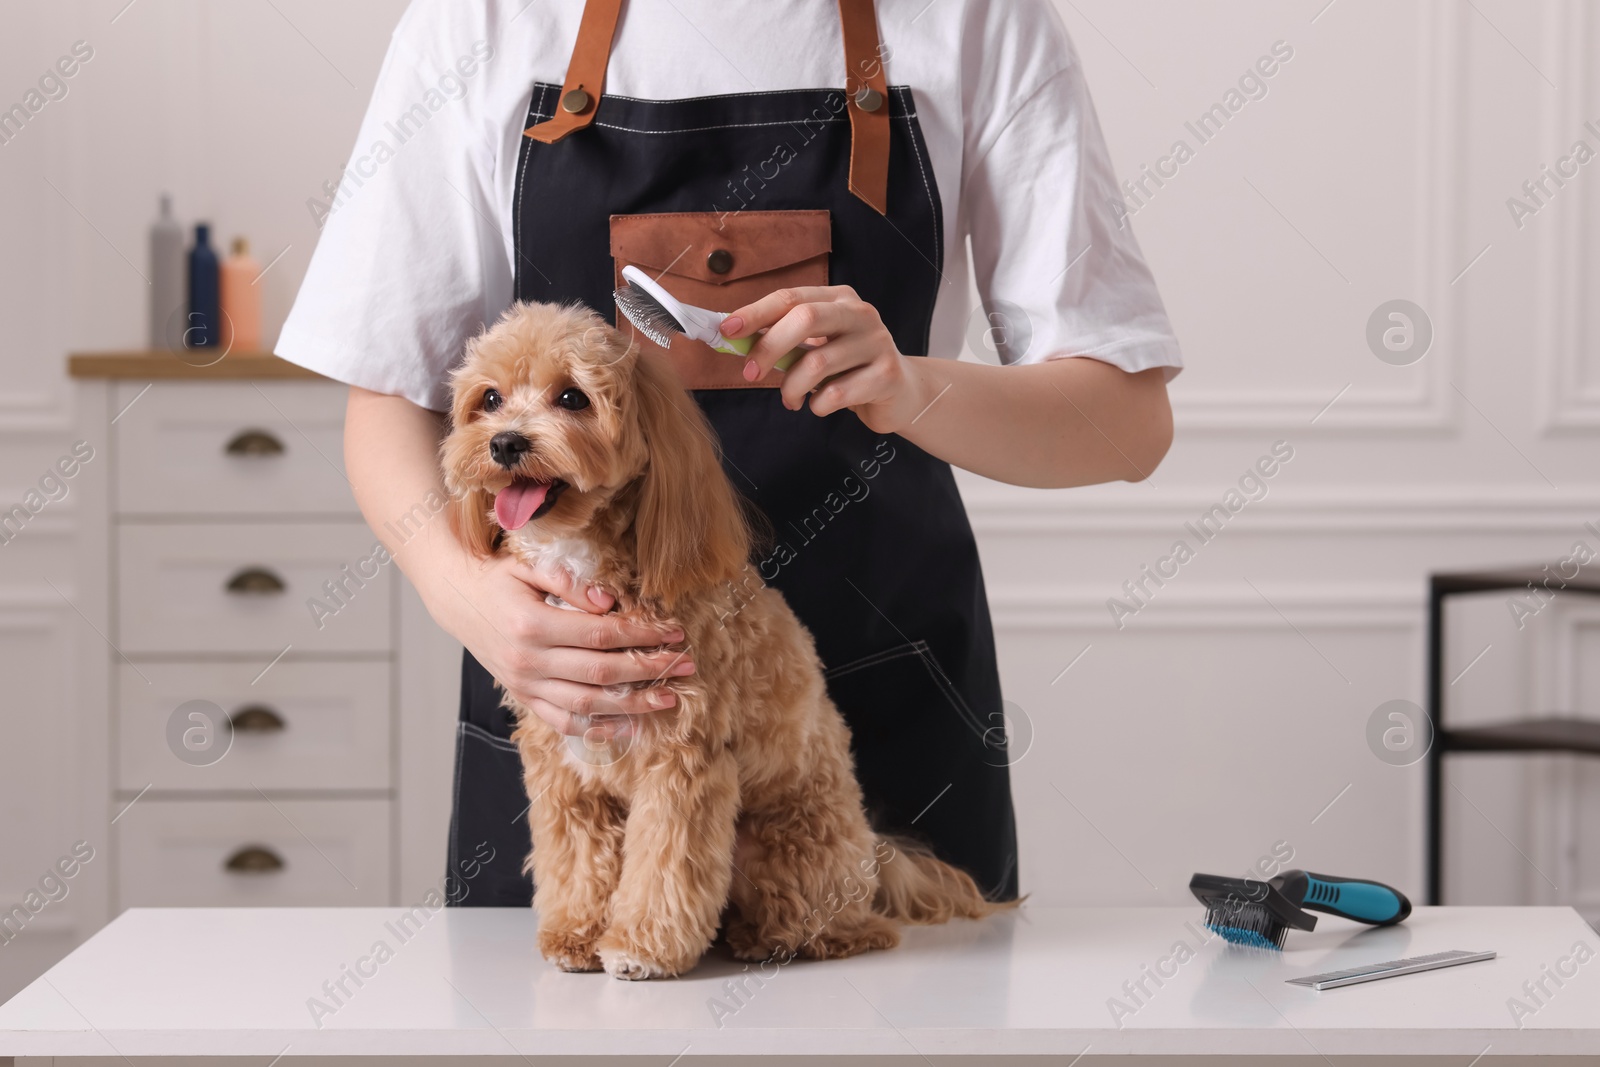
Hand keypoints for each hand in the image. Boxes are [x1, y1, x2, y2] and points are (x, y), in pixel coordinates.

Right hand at [433, 552, 693, 738]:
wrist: (458, 601)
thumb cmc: (500, 580)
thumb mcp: (530, 568)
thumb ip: (568, 582)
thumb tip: (609, 602)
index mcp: (533, 625)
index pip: (601, 635)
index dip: (641, 635)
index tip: (674, 632)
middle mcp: (529, 661)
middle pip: (601, 673)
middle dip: (648, 670)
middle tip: (685, 665)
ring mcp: (526, 686)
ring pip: (587, 705)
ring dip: (632, 705)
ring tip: (667, 699)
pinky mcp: (525, 698)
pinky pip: (563, 723)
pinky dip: (597, 730)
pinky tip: (629, 727)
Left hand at [722, 286, 928, 432]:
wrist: (899, 392)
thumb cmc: (847, 367)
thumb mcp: (816, 346)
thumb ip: (782, 339)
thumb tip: (733, 338)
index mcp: (838, 298)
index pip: (790, 297)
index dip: (755, 313)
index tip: (726, 331)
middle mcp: (859, 313)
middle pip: (804, 318)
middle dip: (769, 347)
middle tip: (750, 374)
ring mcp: (877, 342)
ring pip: (817, 362)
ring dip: (791, 387)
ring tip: (790, 400)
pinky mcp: (887, 375)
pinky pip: (836, 394)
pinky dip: (817, 405)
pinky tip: (820, 405)